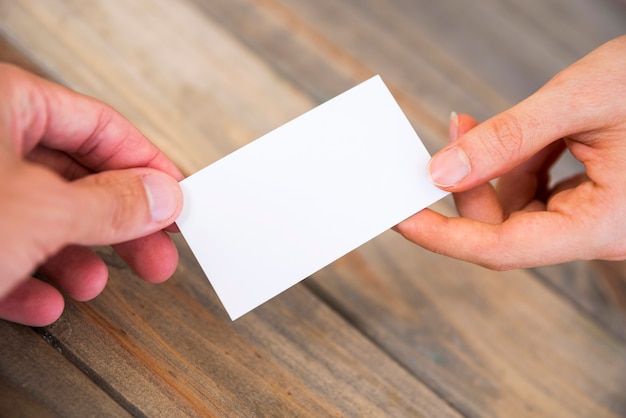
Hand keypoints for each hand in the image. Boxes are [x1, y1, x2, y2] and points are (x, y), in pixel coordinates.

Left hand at [0, 64, 182, 325]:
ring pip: (40, 219)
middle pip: (76, 178)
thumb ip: (112, 204)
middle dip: (119, 225)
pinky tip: (44, 302)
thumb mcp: (42, 211)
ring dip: (76, 259)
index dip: (149, 166)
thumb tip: (162, 197)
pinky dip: (27, 281)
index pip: (101, 127)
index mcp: (4, 104)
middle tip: (157, 252)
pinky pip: (1, 250)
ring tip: (96, 284)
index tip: (178, 200)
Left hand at [396, 35, 625, 269]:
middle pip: (505, 228)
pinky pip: (535, 193)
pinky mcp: (589, 199)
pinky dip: (515, 164)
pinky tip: (518, 135)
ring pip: (516, 210)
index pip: (503, 249)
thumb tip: (441, 172)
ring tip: (483, 124)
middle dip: (468, 185)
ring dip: (491, 169)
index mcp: (603, 225)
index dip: (444, 236)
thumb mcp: (578, 102)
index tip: (400, 216)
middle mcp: (598, 231)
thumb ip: (507, 140)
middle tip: (450, 136)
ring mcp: (593, 217)